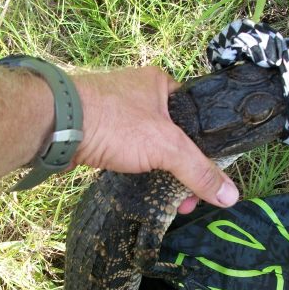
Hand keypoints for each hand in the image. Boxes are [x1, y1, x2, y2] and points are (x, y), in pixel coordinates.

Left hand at [71, 67, 238, 211]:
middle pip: (175, 137)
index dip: (206, 148)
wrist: (56, 125)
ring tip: (173, 204)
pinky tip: (146, 191)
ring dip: (163, 175)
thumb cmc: (116, 123)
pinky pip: (130, 154)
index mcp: (161, 84)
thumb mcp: (166, 146)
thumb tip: (232, 197)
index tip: (209, 178)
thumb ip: (199, 171)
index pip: (196, 116)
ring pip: (151, 148)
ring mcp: (119, 115)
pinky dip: (140, 172)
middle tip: (188, 201)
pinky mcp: (102, 133)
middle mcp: (140, 96)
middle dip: (184, 171)